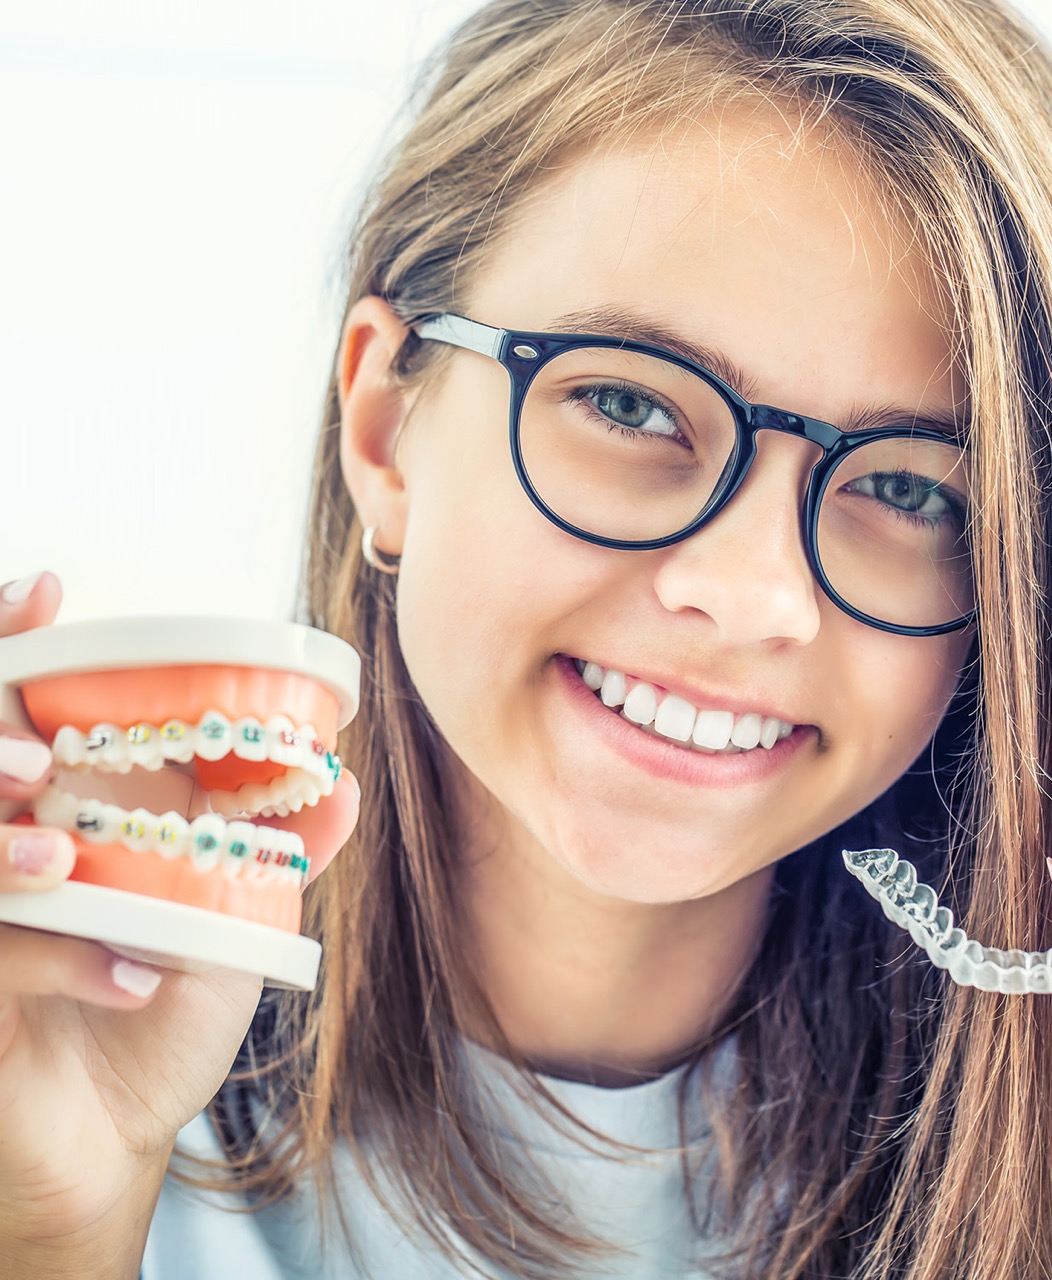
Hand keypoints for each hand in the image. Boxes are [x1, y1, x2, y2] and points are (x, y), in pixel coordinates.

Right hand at [0, 571, 358, 1255]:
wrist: (117, 1130)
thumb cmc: (162, 1001)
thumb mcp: (229, 919)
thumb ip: (274, 849)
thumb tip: (342, 784)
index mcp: (56, 809)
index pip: (8, 705)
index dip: (6, 639)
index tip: (44, 591)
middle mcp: (2, 852)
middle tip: (37, 764)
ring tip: (62, 864)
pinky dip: (63, 960)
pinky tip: (139, 978)